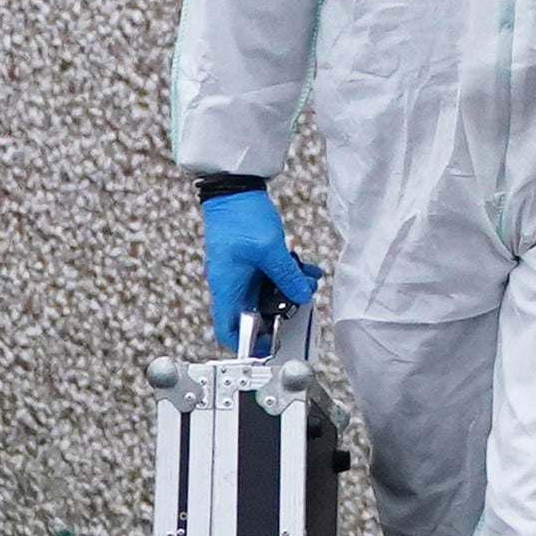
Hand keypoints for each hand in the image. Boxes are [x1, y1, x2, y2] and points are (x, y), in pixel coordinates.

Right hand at [199, 190, 320, 350]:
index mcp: (227, 289)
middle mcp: (232, 285)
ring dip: (289, 290)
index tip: (271, 344)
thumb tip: (302, 296)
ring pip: (267, 294)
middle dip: (281, 311)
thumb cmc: (241, 218)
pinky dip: (289, 275)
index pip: (228, 330)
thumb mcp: (270, 250)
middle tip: (301, 305)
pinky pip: (272, 277)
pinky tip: (306, 269)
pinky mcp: (252, 261)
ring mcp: (242, 273)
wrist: (234, 191)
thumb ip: (287, 277)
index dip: (248, 344)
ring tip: (308, 281)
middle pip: (254, 314)